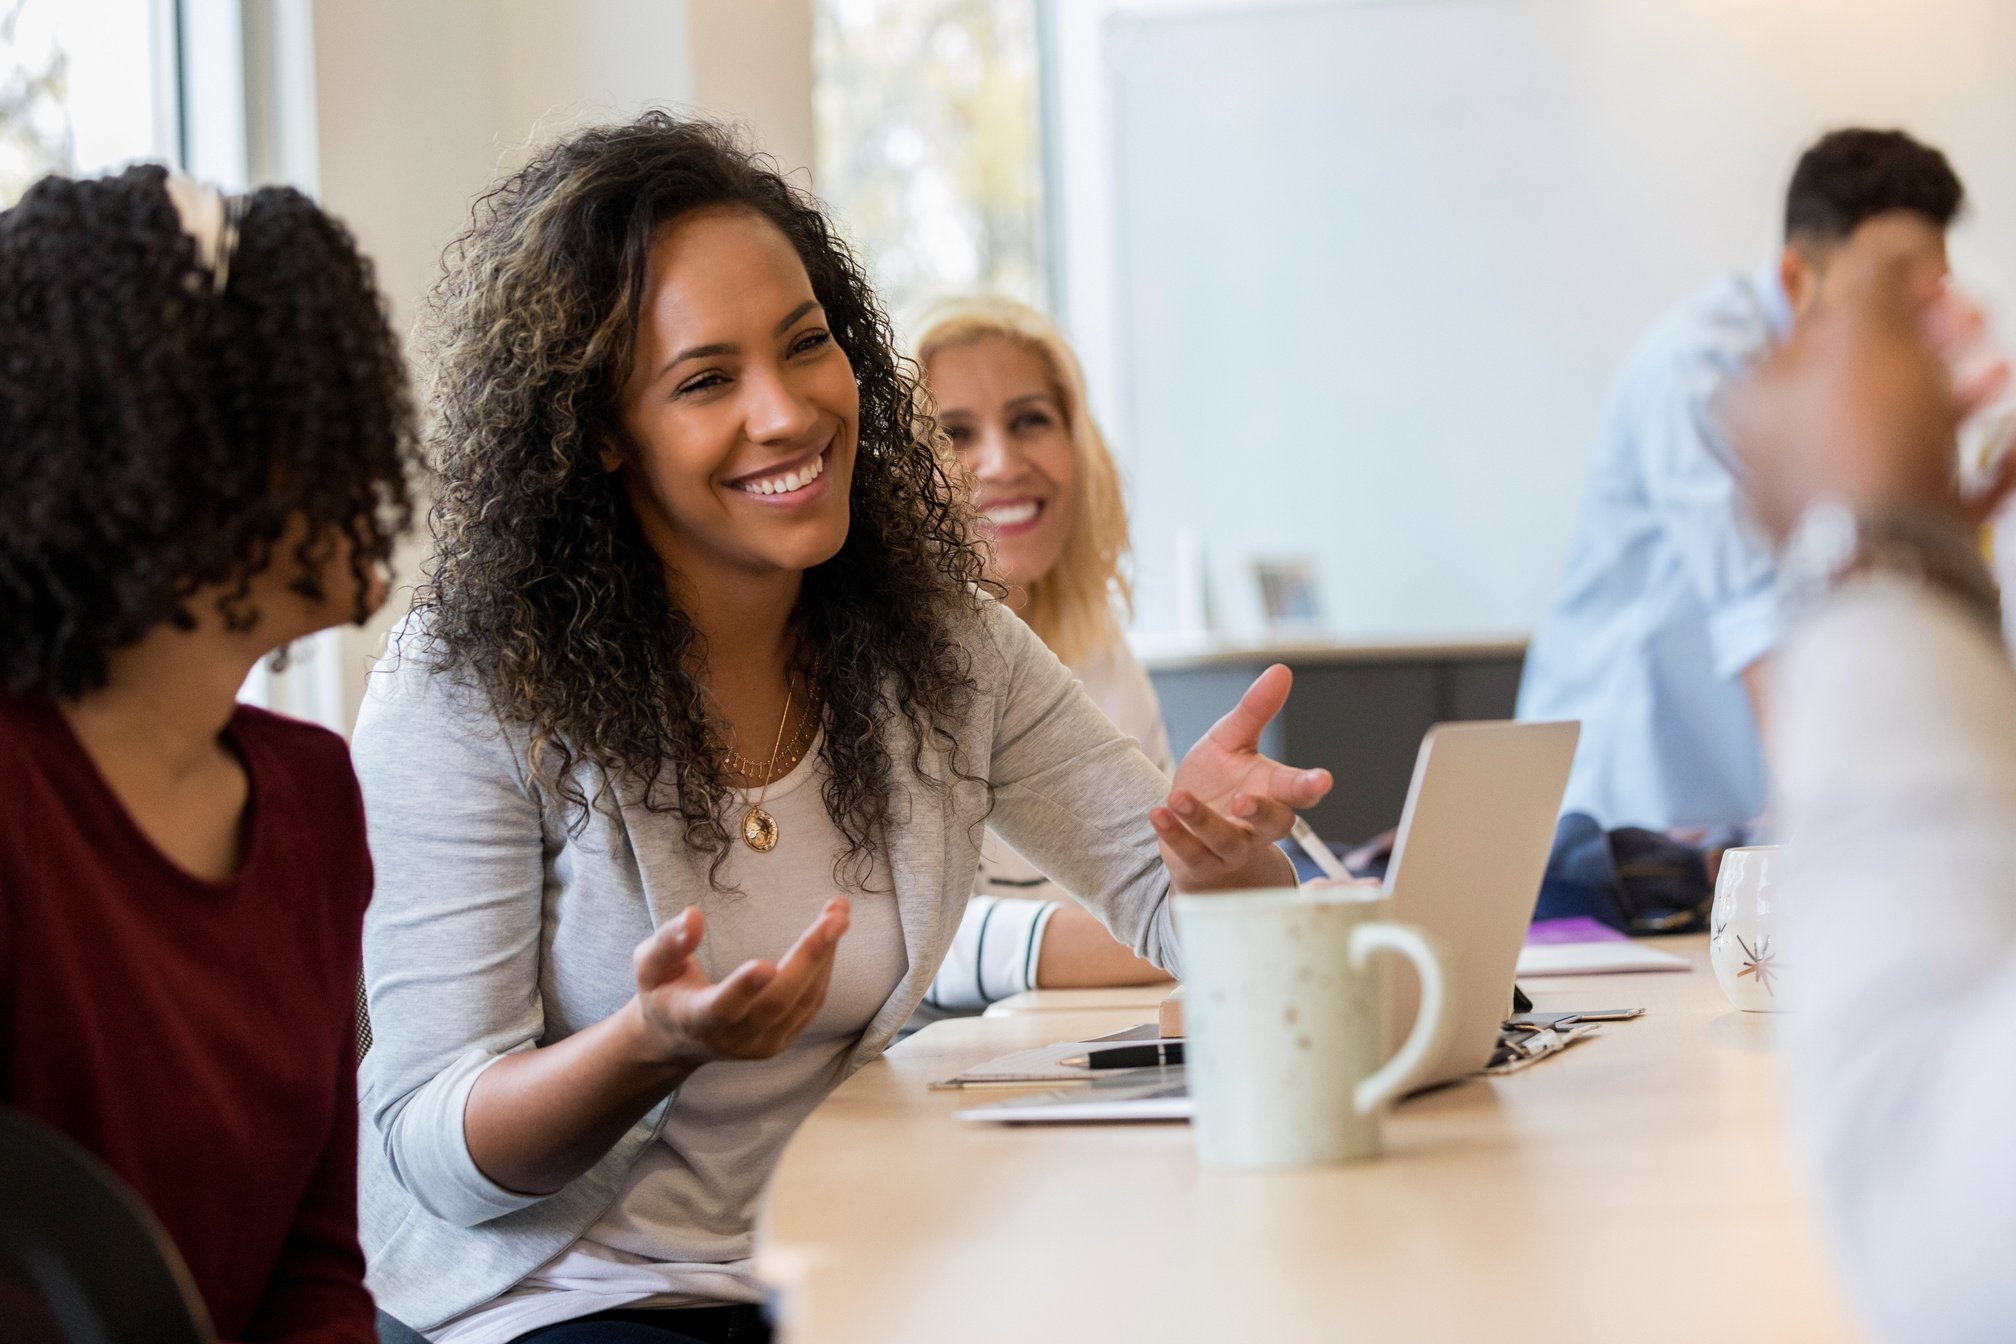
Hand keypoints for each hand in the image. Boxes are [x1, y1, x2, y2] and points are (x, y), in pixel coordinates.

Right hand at [627, 898, 849, 1067]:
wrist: (677, 1039)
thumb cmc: (663, 993)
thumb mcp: (650, 966)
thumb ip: (668, 942)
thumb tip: (692, 916)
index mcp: (697, 1020)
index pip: (723, 1008)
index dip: (744, 988)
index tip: (766, 964)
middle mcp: (734, 1039)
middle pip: (778, 1002)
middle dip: (810, 957)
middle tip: (835, 917)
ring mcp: (762, 1044)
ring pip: (803, 1001)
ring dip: (825, 955)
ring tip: (839, 912)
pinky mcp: (782, 1039)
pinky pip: (810, 1003)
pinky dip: (824, 967)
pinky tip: (830, 934)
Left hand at [1157, 664, 1332, 890]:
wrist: (1188, 827)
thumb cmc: (1219, 783)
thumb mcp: (1231, 740)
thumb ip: (1255, 711)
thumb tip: (1280, 672)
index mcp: (1272, 791)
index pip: (1297, 790)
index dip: (1309, 786)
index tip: (1321, 780)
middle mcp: (1257, 824)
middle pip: (1273, 823)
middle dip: (1261, 812)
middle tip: (1243, 800)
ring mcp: (1230, 847)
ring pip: (1226, 840)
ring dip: (1203, 820)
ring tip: (1179, 798)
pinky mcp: (1199, 862)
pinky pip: (1191, 853)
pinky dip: (1175, 835)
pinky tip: (1159, 815)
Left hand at [1729, 212, 2013, 539]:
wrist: (1894, 564)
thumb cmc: (1865, 449)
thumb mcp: (1865, 330)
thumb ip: (1874, 274)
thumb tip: (1884, 239)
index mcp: (1755, 402)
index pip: (1813, 328)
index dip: (1880, 296)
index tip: (1929, 285)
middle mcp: (1780, 454)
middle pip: (1864, 377)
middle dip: (1930, 340)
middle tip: (1972, 323)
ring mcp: (1831, 501)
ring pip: (1903, 429)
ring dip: (1959, 391)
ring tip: (1997, 373)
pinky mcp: (1882, 540)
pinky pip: (1936, 488)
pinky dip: (1978, 463)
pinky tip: (2013, 446)